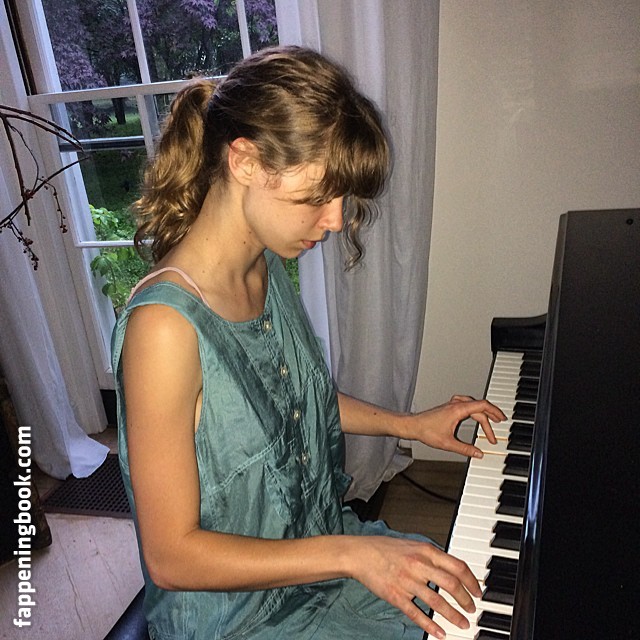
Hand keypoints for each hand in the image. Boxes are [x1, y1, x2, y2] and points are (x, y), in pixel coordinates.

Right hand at [349, 536, 480, 637]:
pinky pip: (417, 613)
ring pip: (437, 601)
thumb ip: (432, 556)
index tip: (478, 591)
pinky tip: (440, 633)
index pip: (457, 566)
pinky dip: (431, 625)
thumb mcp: (413, 545)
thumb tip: (453, 569)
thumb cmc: (385, 548)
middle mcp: (418, 565)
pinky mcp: (396, 596)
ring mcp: (407, 581)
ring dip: (454, 615)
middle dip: (466, 600)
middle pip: (451, 585)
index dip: (471, 581)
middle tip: (473, 609)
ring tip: (464, 624)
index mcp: (425, 551)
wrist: (360, 554)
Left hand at [404, 395, 505, 457]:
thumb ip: (465, 449)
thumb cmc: (426, 431)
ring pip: (473, 404)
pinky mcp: (449, 407)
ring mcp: (452, 404)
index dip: (494, 412)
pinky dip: (475, 409)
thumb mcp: (448, 443)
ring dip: (483, 412)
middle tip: (499, 425)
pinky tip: (476, 414)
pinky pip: (466, 404)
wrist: (413, 425)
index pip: (482, 406)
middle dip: (491, 417)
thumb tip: (479, 454)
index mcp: (458, 409)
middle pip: (479, 407)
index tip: (501, 419)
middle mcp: (456, 404)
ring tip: (491, 419)